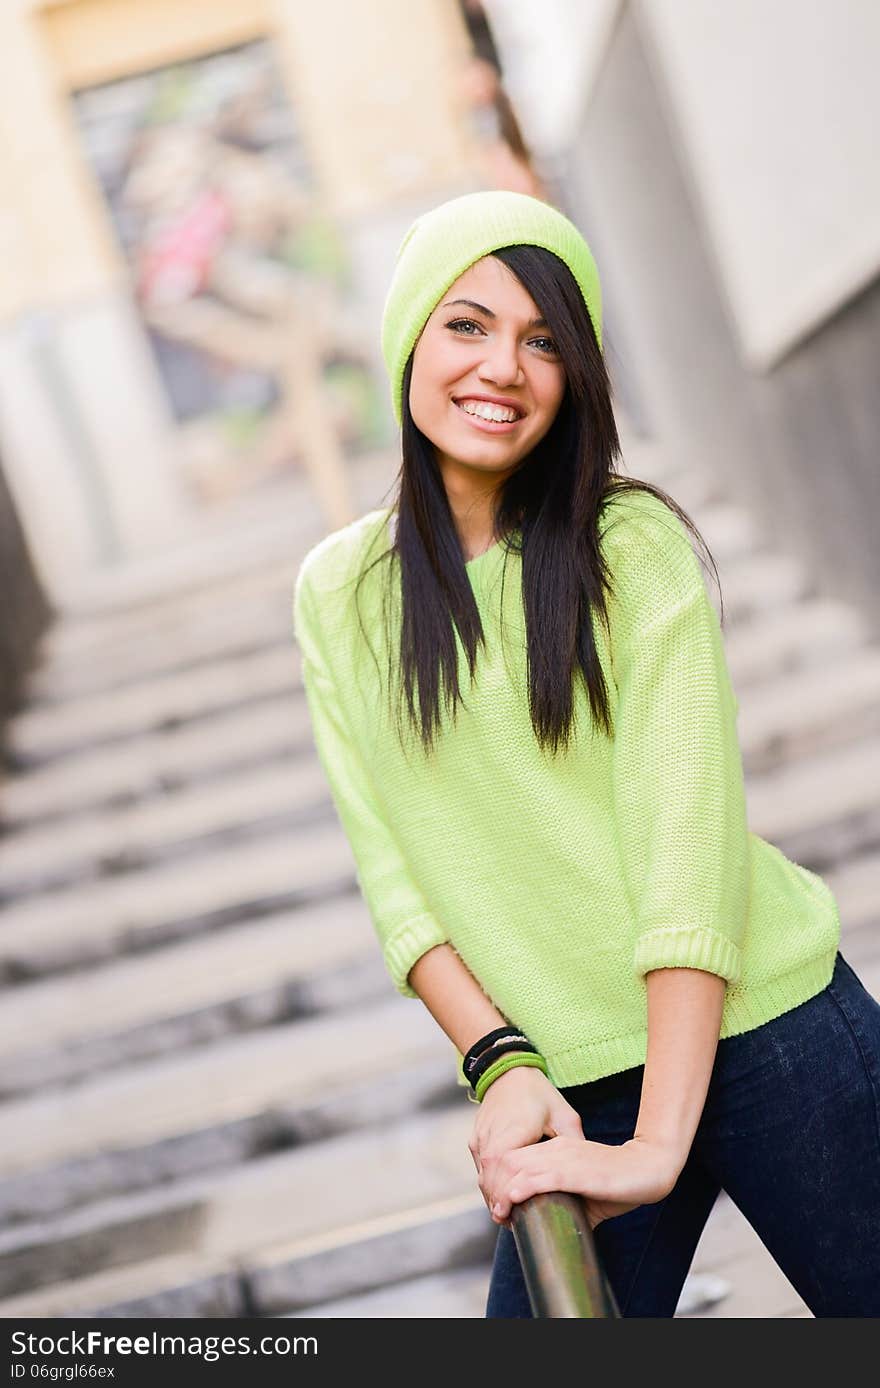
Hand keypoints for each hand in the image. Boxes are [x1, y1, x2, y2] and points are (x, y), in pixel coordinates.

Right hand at [468, 1062, 584, 1218]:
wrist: (509, 1069)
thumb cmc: (539, 1093)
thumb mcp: (564, 1115)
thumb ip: (574, 1143)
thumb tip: (588, 1171)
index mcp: (514, 1133)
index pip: (505, 1172)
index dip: (507, 1197)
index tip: (512, 1217)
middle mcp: (492, 1137)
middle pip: (489, 1179)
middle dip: (498, 1203)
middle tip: (510, 1223)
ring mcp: (481, 1137)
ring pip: (482, 1175)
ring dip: (492, 1195)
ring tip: (505, 1215)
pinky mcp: (476, 1136)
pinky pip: (479, 1166)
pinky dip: (488, 1181)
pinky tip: (498, 1194)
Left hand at [484, 1133, 681, 1230]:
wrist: (649, 1170)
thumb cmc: (618, 1183)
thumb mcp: (583, 1191)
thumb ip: (563, 1201)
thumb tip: (549, 1231)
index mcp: (555, 1148)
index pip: (513, 1158)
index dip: (499, 1181)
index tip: (500, 1207)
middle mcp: (555, 1148)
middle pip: (507, 1161)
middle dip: (495, 1187)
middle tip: (498, 1214)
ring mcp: (565, 1157)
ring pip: (517, 1168)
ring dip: (502, 1192)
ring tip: (502, 1214)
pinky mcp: (576, 1171)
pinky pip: (539, 1177)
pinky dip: (521, 1190)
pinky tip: (513, 1201)